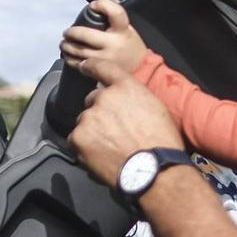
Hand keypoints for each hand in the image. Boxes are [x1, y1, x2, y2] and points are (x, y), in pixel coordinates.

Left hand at [59, 0, 147, 77]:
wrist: (141, 69)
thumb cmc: (130, 46)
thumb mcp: (128, 29)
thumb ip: (112, 20)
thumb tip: (91, 9)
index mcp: (123, 30)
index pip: (115, 12)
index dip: (102, 5)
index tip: (93, 5)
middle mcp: (114, 44)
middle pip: (85, 35)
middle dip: (71, 32)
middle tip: (67, 33)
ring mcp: (107, 58)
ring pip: (79, 51)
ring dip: (67, 46)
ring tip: (65, 44)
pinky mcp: (101, 71)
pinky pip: (80, 64)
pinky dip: (71, 60)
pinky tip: (69, 56)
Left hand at [68, 70, 183, 182]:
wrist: (154, 170)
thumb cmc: (161, 142)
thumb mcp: (155, 107)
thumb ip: (134, 96)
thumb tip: (121, 99)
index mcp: (126, 87)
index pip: (102, 67)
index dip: (91, 66)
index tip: (84, 67)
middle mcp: (104, 97)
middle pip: (93, 100)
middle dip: (100, 112)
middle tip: (115, 130)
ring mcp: (89, 117)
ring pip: (85, 121)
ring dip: (93, 130)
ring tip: (111, 146)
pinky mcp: (79, 137)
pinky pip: (76, 139)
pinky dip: (85, 146)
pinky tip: (101, 154)